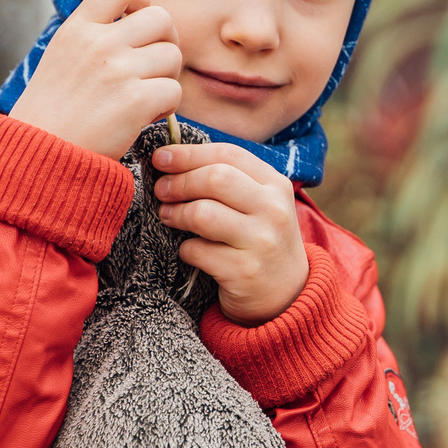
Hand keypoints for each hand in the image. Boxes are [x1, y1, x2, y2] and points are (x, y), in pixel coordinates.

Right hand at [5, 0, 182, 157]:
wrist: (39, 155)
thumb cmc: (49, 115)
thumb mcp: (59, 59)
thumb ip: (91, 38)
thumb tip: (132, 22)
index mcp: (77, 29)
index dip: (141, 0)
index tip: (139, 21)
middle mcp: (99, 44)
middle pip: (161, 19)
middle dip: (166, 41)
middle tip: (154, 66)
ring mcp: (118, 71)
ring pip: (173, 56)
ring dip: (168, 77)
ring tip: (147, 96)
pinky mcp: (135, 101)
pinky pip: (174, 90)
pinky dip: (168, 106)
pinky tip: (148, 116)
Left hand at [153, 142, 309, 324]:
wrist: (287, 294)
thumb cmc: (260, 240)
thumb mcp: (259, 204)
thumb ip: (228, 179)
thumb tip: (171, 159)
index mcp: (276, 185)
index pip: (227, 154)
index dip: (188, 153)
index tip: (161, 158)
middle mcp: (274, 210)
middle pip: (215, 179)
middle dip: (179, 182)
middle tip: (161, 191)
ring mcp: (262, 242)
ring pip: (203, 213)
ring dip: (176, 214)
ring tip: (168, 217)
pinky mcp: (244, 271)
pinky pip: (197, 250)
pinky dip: (185, 249)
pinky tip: (189, 250)